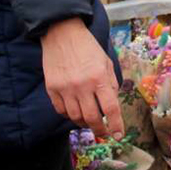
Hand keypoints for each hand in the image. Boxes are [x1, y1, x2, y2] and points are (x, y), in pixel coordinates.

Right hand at [41, 17, 121, 140]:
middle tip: (104, 133)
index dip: (116, 125)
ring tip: (89, 122)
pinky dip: (69, 115)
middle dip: (100, 130)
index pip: (110, 108)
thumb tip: (112, 106)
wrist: (61, 33)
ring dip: (84, 124)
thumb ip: (111, 84)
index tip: (118, 136)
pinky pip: (61, 110)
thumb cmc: (88, 47)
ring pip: (75, 117)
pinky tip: (75, 112)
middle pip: (92, 118)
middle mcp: (82, 85)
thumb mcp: (106, 62)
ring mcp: (65, 88)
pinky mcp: (52, 88)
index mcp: (99, 77)